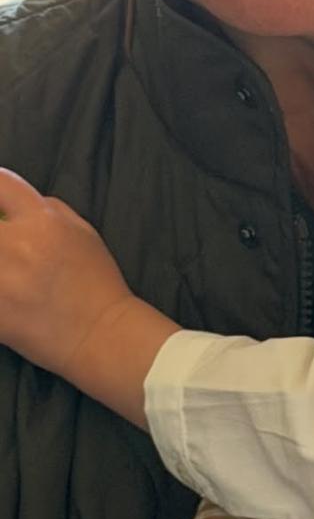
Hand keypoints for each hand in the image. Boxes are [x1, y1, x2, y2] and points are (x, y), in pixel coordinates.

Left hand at [0, 169, 134, 377]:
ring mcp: (2, 282)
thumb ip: (50, 210)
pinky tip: (6, 293)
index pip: (0, 184)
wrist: (99, 333)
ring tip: (6, 269)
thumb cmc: (95, 281)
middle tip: (2, 243)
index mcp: (44, 221)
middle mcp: (19, 245)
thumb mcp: (84, 232)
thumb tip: (15, 204)